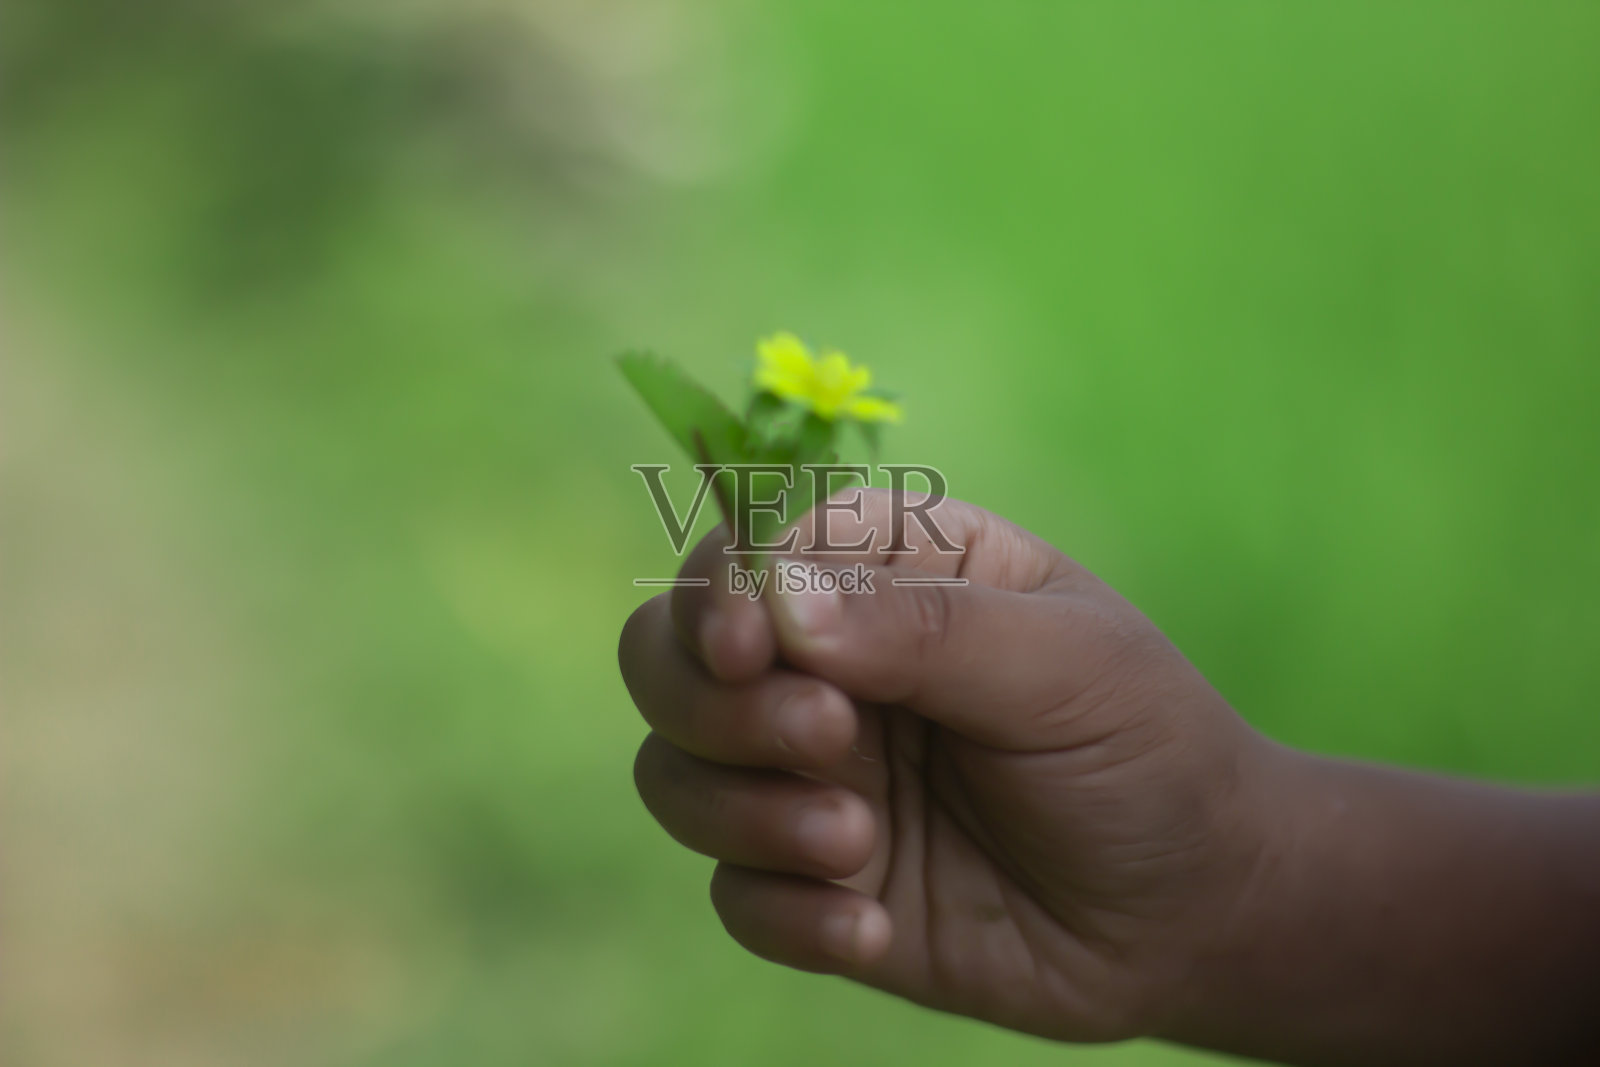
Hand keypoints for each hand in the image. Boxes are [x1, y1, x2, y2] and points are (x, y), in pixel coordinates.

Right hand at [619, 489, 1272, 1041]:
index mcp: (889, 576)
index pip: (749, 550)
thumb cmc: (1145, 752)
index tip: (747, 648)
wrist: (1194, 914)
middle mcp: (828, 668)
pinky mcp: (816, 884)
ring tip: (859, 845)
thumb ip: (926, 627)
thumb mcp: (1064, 665)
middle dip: (715, 705)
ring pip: (674, 775)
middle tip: (827, 740)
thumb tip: (777, 603)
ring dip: (743, 812)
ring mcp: (813, 777)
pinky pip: (733, 895)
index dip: (718, 591)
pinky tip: (872, 931)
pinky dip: (784, 914)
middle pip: (665, 655)